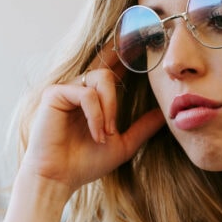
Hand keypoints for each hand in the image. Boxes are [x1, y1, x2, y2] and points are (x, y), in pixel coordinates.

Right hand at [4, 56, 164, 221]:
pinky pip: (86, 93)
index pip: (114, 70)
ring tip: (104, 135)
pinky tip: (95, 134)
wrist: (59, 179)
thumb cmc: (85, 164)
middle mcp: (80, 89)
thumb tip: (167, 114)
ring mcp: (66, 89)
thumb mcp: (123, 145)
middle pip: (110, 72)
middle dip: (115, 102)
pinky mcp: (54, 94)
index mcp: (94, 98)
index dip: (127, 56)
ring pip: (101, 78)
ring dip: (108, 109)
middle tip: (112, 132)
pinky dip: (96, 114)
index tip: (144, 42)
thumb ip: (142, 128)